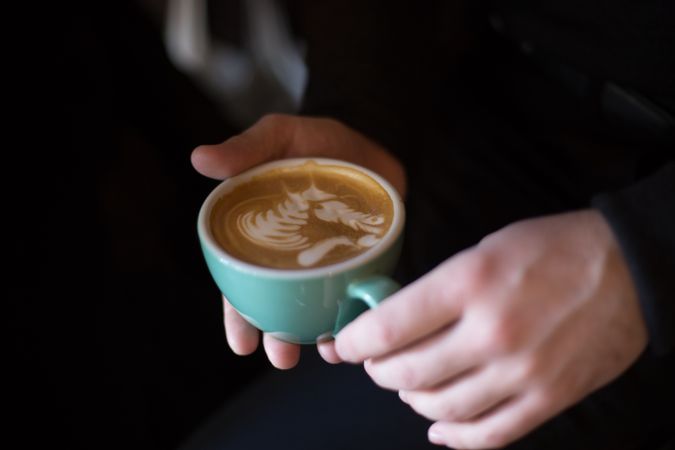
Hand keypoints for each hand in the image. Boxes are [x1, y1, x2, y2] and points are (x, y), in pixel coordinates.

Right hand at [192, 114, 405, 368]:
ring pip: (315, 308)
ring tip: (324, 351)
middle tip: (281, 358)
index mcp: (262, 234)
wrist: (372, 138)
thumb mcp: (279, 137)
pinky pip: (355, 295)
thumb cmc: (315, 140)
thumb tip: (199, 159)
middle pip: (276, 304)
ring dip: (315, 335)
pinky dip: (355, 316)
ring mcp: (328, 262)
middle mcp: (292, 255)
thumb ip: (246, 149)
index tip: (240, 342)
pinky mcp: (363, 262)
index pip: (241, 281)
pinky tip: (355, 328)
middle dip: (276, 337)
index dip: (237, 314)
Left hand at [335, 210, 646, 447]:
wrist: (627, 269)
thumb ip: (438, 290)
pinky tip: (439, 427)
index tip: (342, 345)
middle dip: (379, 371)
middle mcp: (493, 332)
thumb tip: (394, 322)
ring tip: (408, 387)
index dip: (354, 343)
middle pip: (408, 373)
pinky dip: (455, 436)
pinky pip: (489, 434)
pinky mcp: (549, 399)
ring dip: (412, 400)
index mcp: (470, 283)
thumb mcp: (484, 249)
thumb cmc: (551, 249)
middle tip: (376, 363)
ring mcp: (522, 372)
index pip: (390, 327)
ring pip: (441, 408)